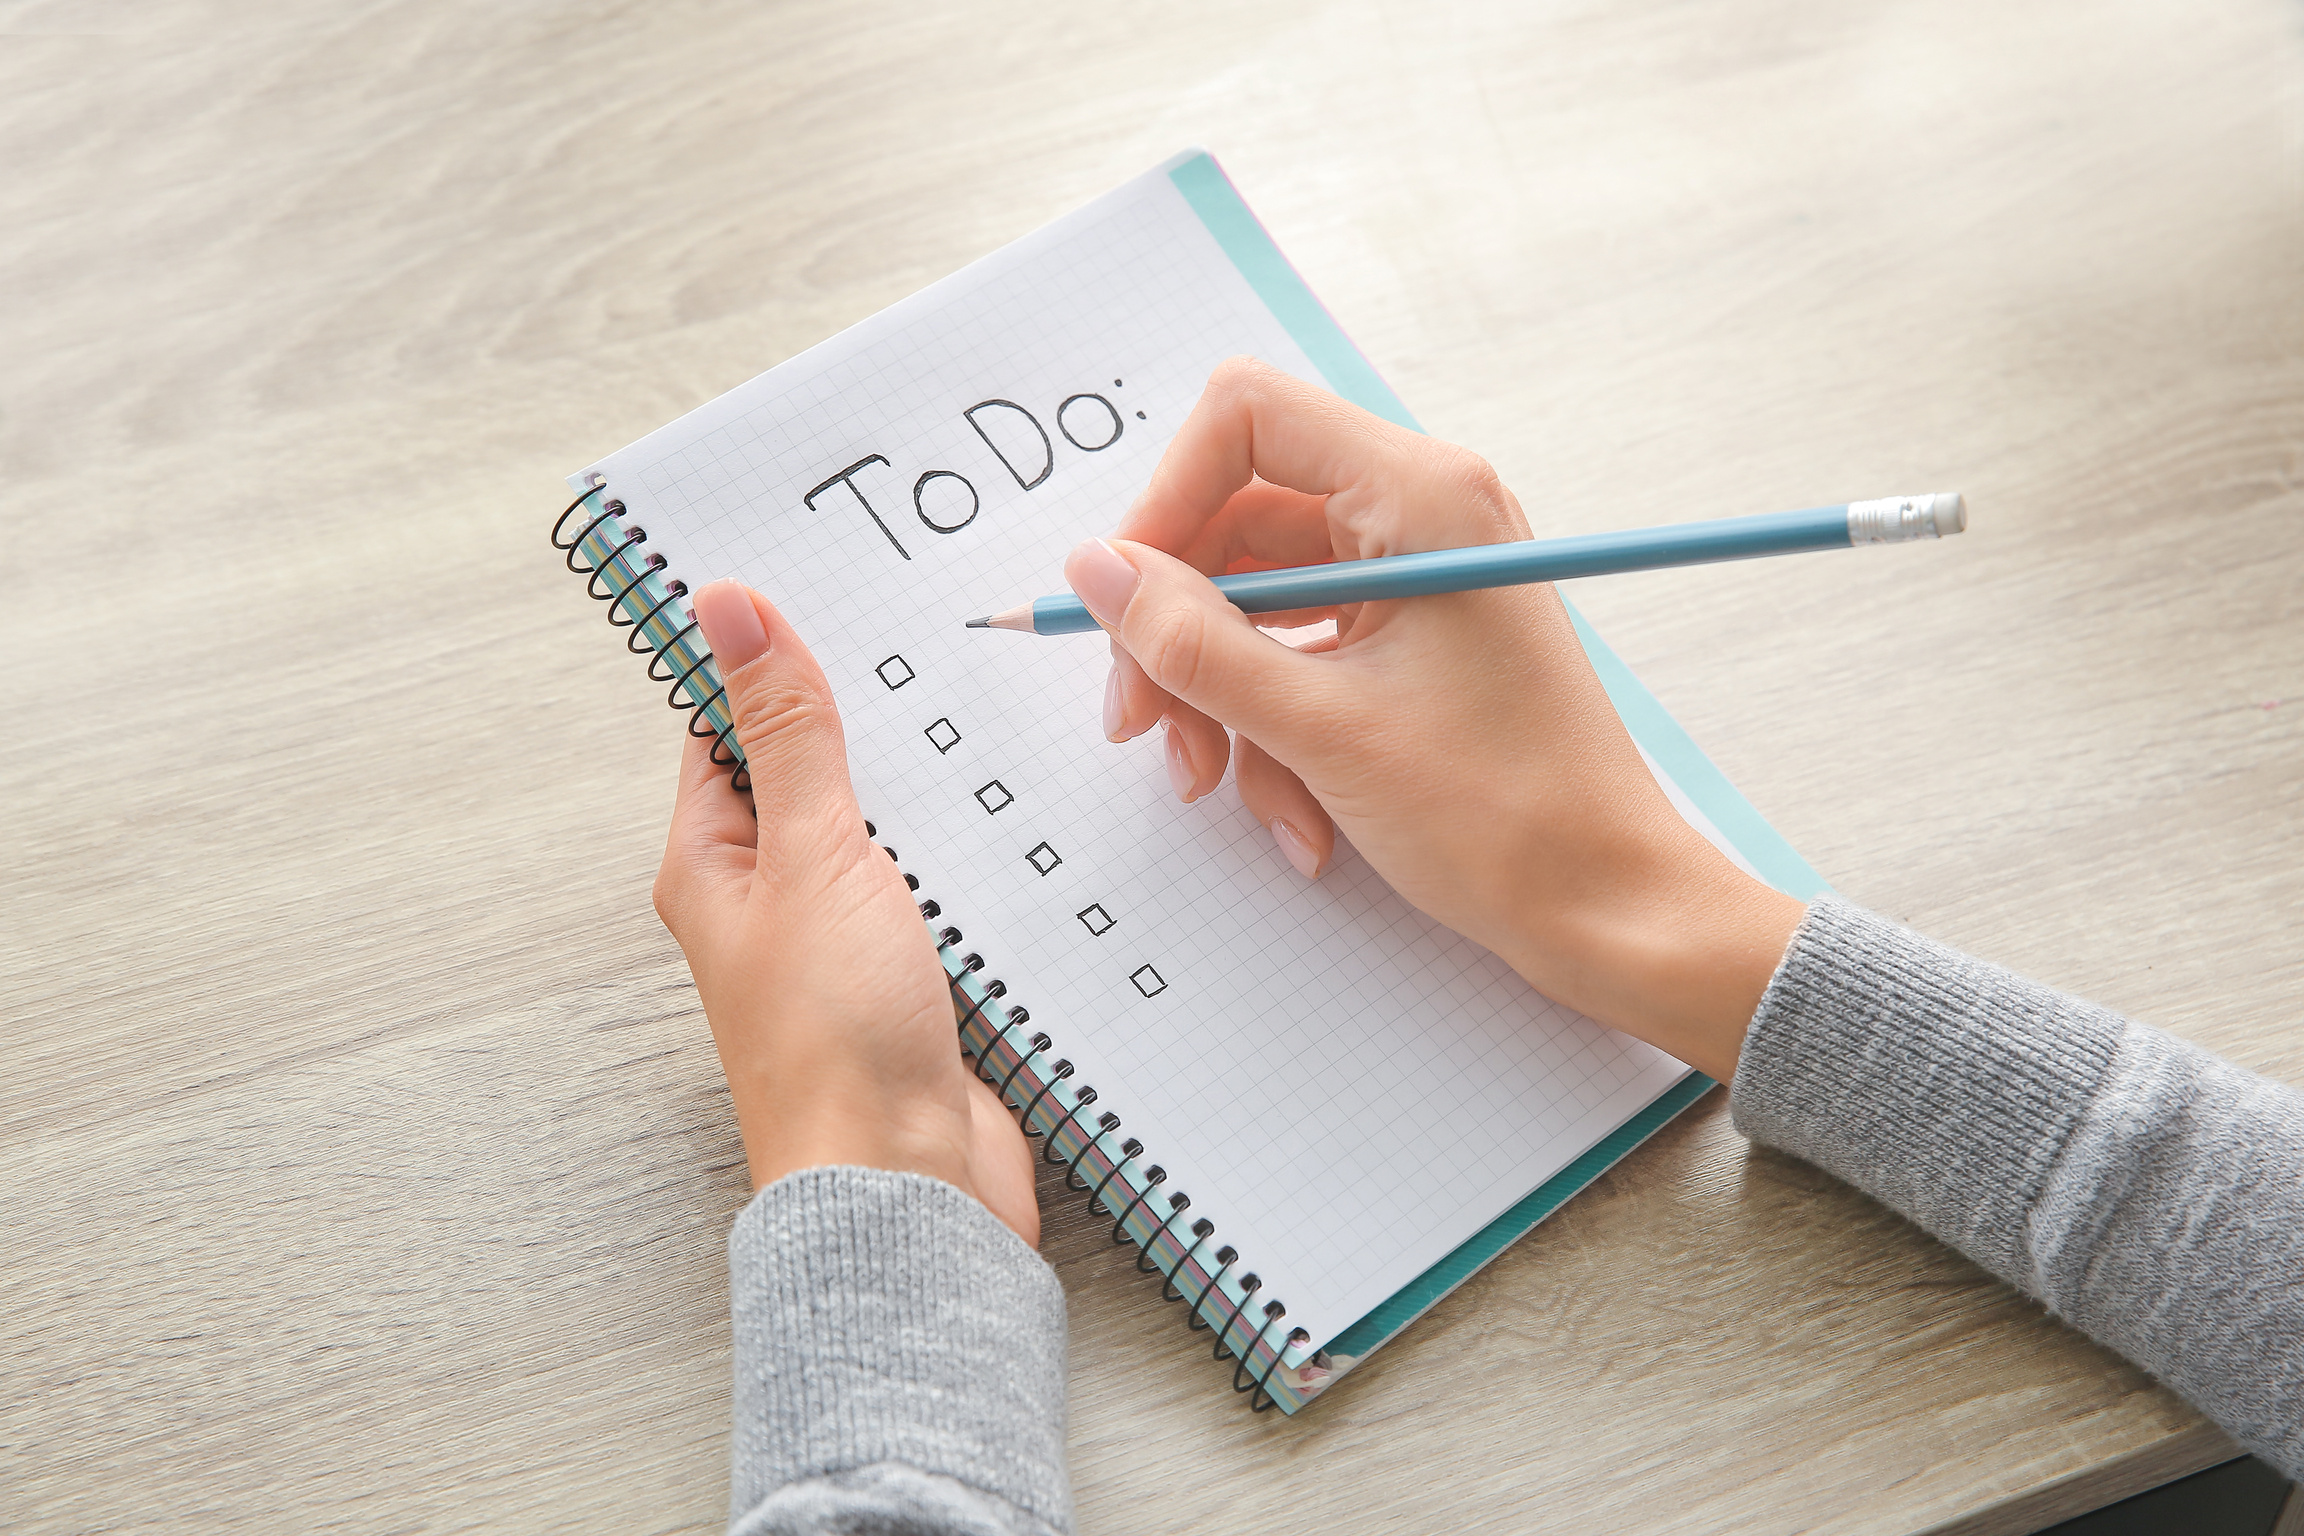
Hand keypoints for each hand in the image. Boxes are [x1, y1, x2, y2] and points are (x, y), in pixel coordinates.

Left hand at [653, 579, 1037, 1241]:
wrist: (910, 1190)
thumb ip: (789, 732)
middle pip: (814, 772)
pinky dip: (972, 854)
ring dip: (930, 787)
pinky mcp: (915, 976)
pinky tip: (1016, 822)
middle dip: (868, 714)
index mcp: (713, 863)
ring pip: (888, 828)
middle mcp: (772, 899)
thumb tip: (729, 610)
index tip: (820, 579)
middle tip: (926, 633)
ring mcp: (846, 938)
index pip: (727, 726)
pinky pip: (942, 888)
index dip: (766, 655)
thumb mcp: (812, 856)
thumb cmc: (832, 1046)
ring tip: (983, 715)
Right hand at [1068, 358, 1802, 1080]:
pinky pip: (1302, 654)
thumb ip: (1192, 641)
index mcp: (1421, 495)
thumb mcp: (1320, 728)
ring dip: (1222, 699)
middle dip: (1179, 629)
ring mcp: (1417, 578)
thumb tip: (1096, 569)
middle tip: (1141, 723)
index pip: (1244, 419)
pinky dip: (1274, 728)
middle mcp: (1421, 514)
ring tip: (1224, 788)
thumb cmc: (1506, 817)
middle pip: (1236, 520)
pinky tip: (1297, 814)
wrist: (1606, 906)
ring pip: (1258, 601)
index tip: (1125, 603)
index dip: (1164, 502)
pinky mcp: (1414, 638)